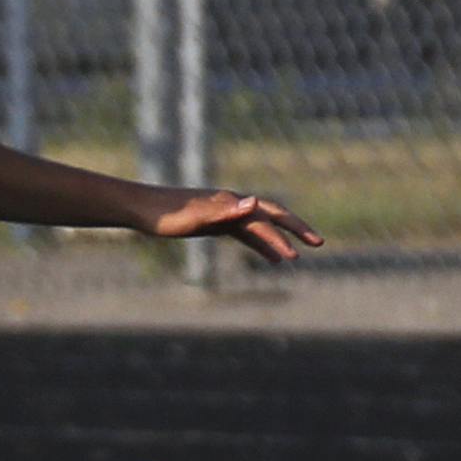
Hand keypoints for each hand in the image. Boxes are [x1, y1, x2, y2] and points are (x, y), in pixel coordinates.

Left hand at [145, 190, 323, 263]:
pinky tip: (267, 258)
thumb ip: (226, 211)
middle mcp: (232, 205)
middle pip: (272, 216)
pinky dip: (258, 244)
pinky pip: (244, 234)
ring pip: (259, 227)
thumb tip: (255, 202)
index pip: (265, 221)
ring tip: (294, 257)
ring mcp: (224, 213)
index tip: (295, 256)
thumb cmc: (166, 214)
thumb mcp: (195, 217)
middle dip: (295, 229)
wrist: (142, 208)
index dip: (281, 238)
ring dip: (277, 240)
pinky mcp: (215, 222)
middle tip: (319, 244)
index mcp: (231, 204)